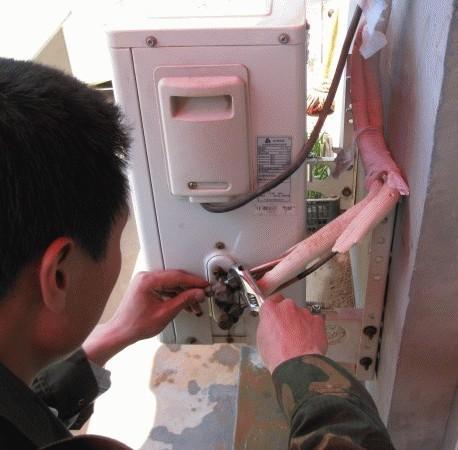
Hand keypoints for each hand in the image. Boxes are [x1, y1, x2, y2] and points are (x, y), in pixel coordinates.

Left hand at [83, 270, 207, 365]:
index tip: (204, 285)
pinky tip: (183, 303)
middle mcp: (145, 277)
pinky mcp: (146, 287)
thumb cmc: (135, 325)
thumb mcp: (165, 313)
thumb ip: (183, 301)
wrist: (120, 333)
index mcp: (148, 280)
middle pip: (175, 278)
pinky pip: (164, 287)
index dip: (193, 281)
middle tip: (203, 293)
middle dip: (190, 287)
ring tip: (194, 303)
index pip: (177, 276)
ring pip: (171, 283)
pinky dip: (175, 294)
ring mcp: (145, 281)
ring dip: (183, 293)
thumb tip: (197, 293)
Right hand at [256, 295, 327, 372]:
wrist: (297, 366)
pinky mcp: (317, 321)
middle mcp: (287, 307)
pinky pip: (315, 321)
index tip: (275, 314)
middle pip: (287, 306)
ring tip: (298, 339)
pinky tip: (309, 339)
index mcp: (271, 310)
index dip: (274, 308)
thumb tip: (269, 325)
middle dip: (287, 315)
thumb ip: (266, 325)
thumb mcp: (261, 340)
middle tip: (286, 330)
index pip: (271, 300)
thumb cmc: (278, 356)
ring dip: (300, 322)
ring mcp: (304, 313)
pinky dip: (312, 327)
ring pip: (301, 313)